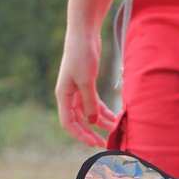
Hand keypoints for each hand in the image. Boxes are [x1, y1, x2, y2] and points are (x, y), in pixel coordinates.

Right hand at [56, 28, 116, 147]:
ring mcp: (78, 91)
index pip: (68, 122)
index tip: (93, 143)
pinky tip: (114, 117)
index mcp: (63, 96)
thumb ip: (90, 102)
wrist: (84, 35)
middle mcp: (68, 95)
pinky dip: (103, 111)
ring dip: (100, 122)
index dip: (80, 135)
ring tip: (114, 130)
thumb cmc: (81, 55)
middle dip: (91, 132)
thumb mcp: (86, 81)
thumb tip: (94, 121)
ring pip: (89, 113)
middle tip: (104, 143)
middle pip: (79, 121)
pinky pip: (95, 103)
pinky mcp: (87, 85)